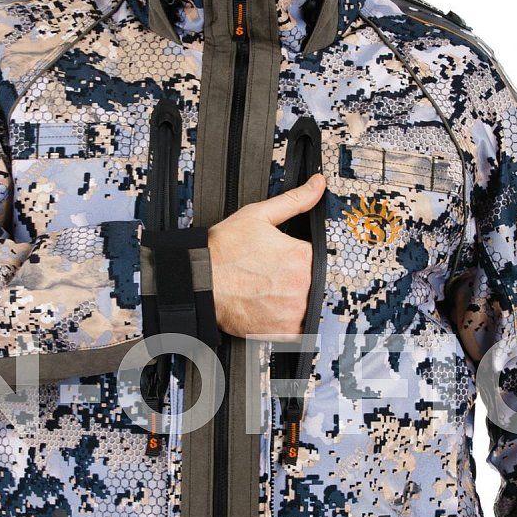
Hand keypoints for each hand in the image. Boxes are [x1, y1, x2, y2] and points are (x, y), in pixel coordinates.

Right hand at [208, 173, 325, 339]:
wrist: (199, 281)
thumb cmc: (223, 251)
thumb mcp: (259, 215)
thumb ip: (294, 200)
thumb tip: (317, 185)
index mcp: (301, 254)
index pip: (311, 258)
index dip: (292, 259)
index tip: (274, 262)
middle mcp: (302, 282)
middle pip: (309, 282)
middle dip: (291, 281)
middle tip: (265, 278)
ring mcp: (294, 308)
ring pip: (304, 305)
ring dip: (289, 302)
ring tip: (263, 293)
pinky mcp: (284, 331)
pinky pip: (297, 328)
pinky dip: (285, 322)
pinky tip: (266, 309)